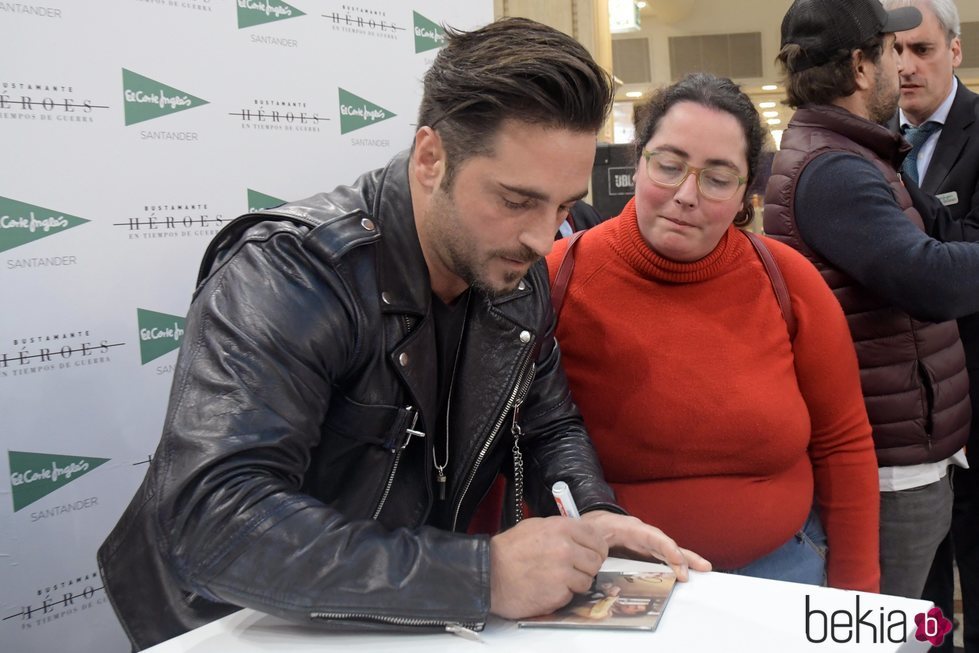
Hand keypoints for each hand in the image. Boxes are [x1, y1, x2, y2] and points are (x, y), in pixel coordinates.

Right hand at [489, 516, 607, 619]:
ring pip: (587, 580)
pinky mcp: (558, 594)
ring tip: (555, 579)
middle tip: (573, 569)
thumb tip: (582, 537)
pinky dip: (562, 594)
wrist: (489, 574)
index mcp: (561, 528)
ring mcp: (563, 573)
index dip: (596, 548)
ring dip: (575, 582)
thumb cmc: (508, 551)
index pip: (597, 538)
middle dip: (587, 566)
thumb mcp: (535, 527)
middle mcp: (565, 549)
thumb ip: (562, 530)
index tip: (591, 553)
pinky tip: (546, 588)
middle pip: (596, 560)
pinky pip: (572, 595)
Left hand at [580, 510, 711, 580]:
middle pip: (665, 544)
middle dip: (682, 555)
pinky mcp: (644, 551)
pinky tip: (685, 573)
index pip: (651, 536)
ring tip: (704, 568)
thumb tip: (602, 562)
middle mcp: (641, 535)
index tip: (677, 559)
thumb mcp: (591, 535)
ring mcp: (644, 543)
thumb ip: (597, 547)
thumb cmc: (591, 529)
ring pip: (667, 550)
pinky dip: (675, 564)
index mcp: (628, 528)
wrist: (590, 524)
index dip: (666, 547)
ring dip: (685, 560)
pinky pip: (662, 557)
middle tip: (700, 567)